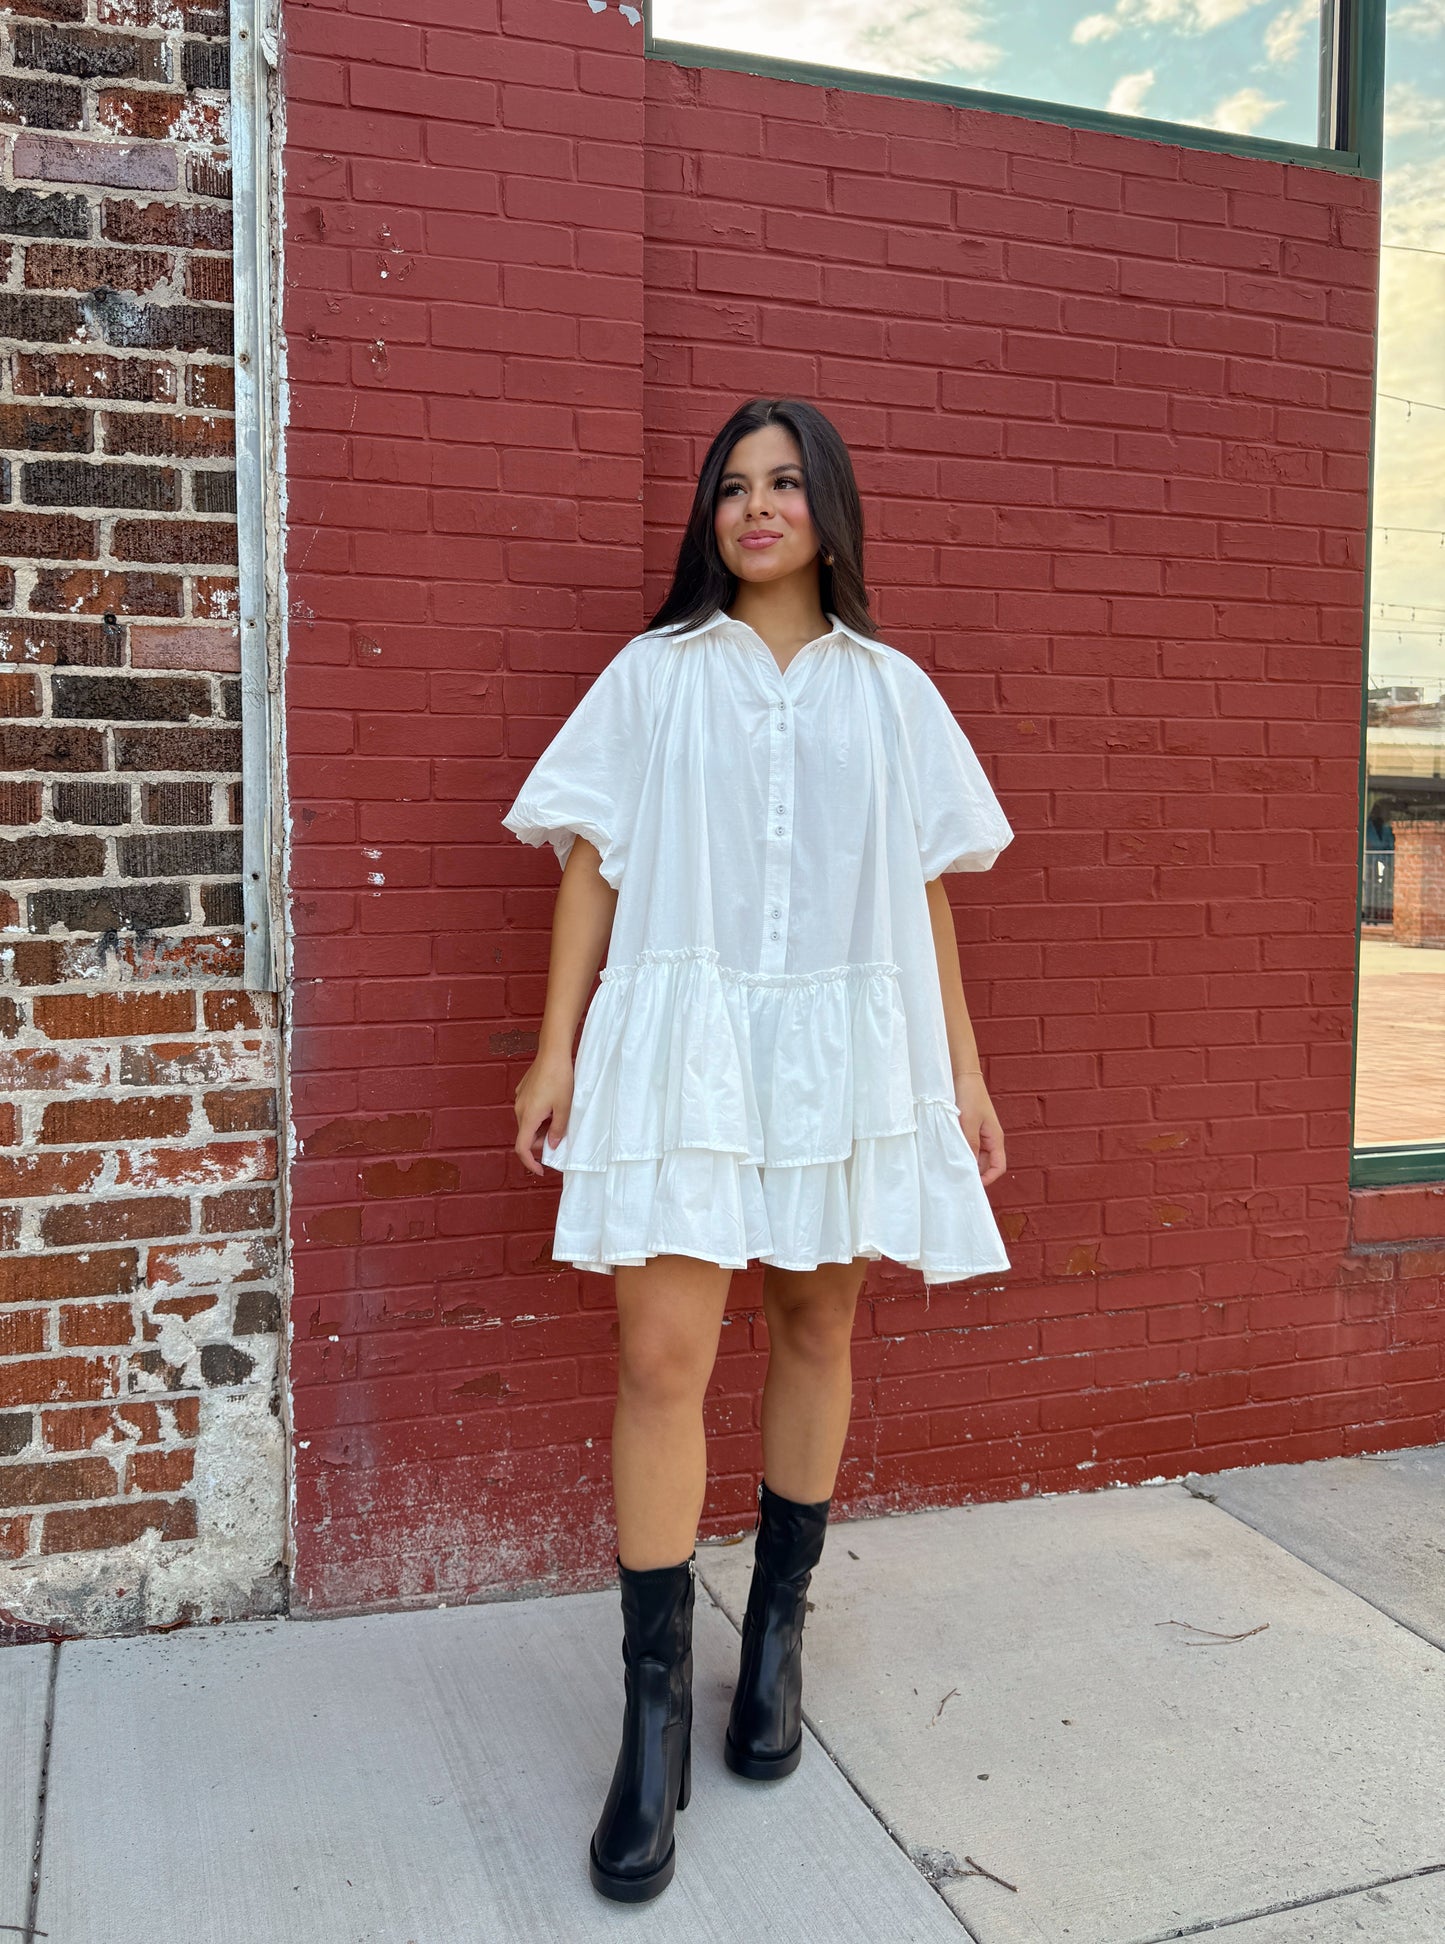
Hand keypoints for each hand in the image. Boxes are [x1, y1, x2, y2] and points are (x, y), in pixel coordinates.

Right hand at [513, 1052, 574, 1177]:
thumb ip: (557, 1130)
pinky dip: (539, 1115)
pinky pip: (528, 1110)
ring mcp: (519, 1099)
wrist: (553, 1053)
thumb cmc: (560, 1079)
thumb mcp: (565, 1108)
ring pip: (528, 1123)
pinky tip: (553, 1104)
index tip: (540, 1170)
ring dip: (541, 1127)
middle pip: (526, 1136)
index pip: (522, 1148)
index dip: (530, 1162)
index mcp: (528, 1117)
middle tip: (560, 1135)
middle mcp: (519, 1109)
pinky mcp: (522, 1091)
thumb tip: (551, 1145)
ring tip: (559, 1116)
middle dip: (541, 1141)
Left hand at [953, 1071, 1005, 1187]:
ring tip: (950, 1167)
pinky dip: (959, 1152)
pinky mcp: (970, 1129)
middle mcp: (990, 1139)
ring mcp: (980, 1134)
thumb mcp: (968, 1122)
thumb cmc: (969, 1096)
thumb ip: (970, 1145)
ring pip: (975, 1156)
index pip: (998, 1167)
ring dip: (965, 1162)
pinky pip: (967, 1146)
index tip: (972, 1185)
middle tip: (956, 1179)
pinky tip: (947, 1153)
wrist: (963, 1076)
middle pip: (985, 1165)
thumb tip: (969, 1167)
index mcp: (995, 1138)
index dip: (988, 1179)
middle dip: (974, 1173)